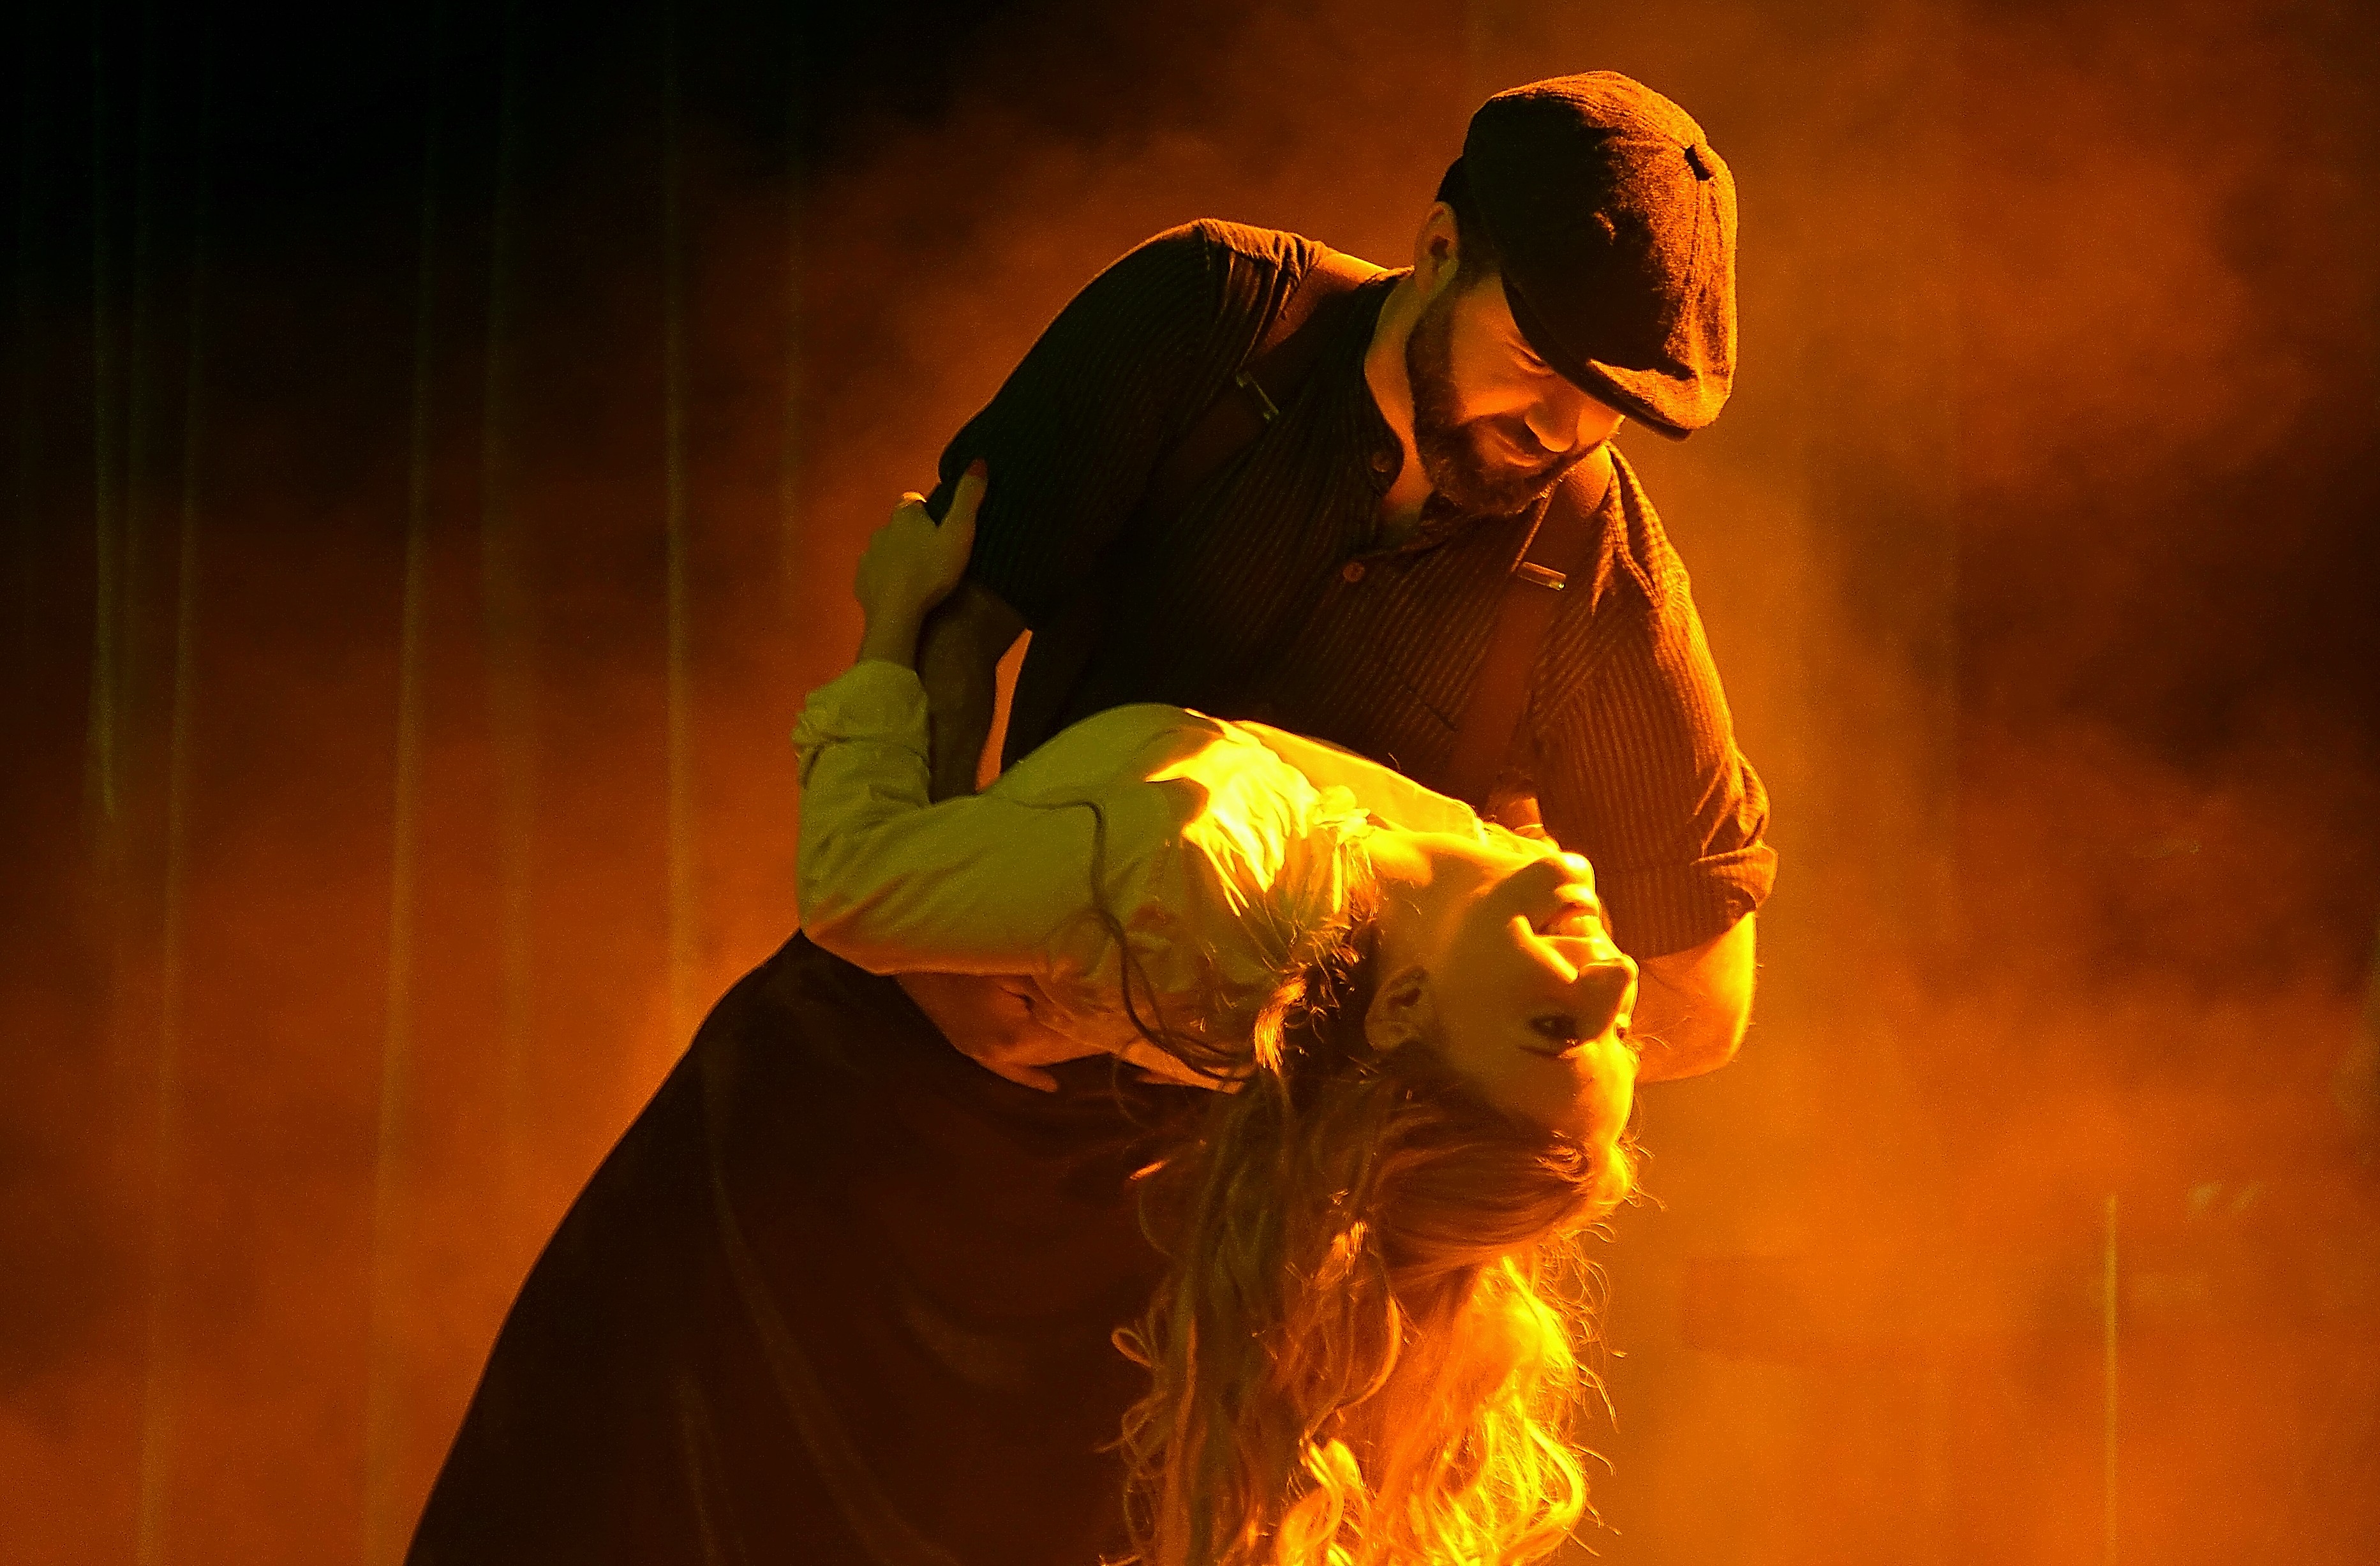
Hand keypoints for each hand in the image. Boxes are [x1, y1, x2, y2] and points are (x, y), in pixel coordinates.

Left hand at [854, 460, 984, 665]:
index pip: (915, 502)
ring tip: (921, 578)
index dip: (929, 512)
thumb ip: (969, 498)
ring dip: (900, 559)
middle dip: (914, 536)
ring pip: (887, 551)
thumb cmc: (932, 572)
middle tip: (936, 555)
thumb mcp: (960, 533)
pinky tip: (903, 596)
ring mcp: (868, 557)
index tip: (942, 528)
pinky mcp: (862, 582)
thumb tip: (978, 462)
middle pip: (900, 527)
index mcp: (905, 515)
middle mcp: (881, 530)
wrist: (897, 614)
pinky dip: (887, 581)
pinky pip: (876, 576)